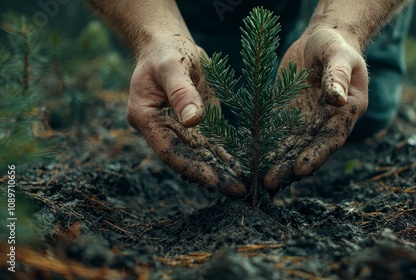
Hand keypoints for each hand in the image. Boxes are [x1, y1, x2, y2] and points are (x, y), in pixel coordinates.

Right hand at [127, 35, 245, 196]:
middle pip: (186, 159)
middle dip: (211, 176)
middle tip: (237, 190)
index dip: (191, 167)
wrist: (168, 45)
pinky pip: (210, 144)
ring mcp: (179, 129)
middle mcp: (161, 129)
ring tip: (244, 185)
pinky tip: (242, 166)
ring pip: (200, 156)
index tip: (214, 180)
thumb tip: (192, 121)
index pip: (168, 151)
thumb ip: (180, 92)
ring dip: (220, 170)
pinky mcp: (195, 124)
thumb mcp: (171, 66)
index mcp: (146, 118)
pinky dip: (224, 155)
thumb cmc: (165, 51)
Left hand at [264, 28, 368, 192]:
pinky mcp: (285, 117)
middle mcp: (325, 124)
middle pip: (306, 150)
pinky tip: (247, 159)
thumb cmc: (335, 46)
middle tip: (269, 182)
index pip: (330, 139)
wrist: (318, 43)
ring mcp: (304, 123)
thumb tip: (338, 99)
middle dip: (288, 167)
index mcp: (345, 113)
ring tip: (255, 179)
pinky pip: (274, 135)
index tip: (300, 169)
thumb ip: (339, 75)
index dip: (316, 155)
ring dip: (274, 164)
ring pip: (288, 148)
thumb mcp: (339, 55)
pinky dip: (263, 148)